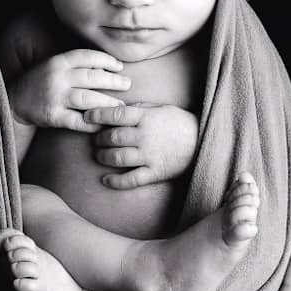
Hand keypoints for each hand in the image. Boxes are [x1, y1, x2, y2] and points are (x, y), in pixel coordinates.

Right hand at [10, 49, 130, 132]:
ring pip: (88, 99)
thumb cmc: (42, 82)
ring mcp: (55, 97)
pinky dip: (93, 123)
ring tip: (121, 106)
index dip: (107, 61)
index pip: (88, 57)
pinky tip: (103, 122)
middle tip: (128, 84)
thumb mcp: (55, 66)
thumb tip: (108, 65)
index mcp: (59, 62)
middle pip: (92, 77)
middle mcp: (57, 78)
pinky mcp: (53, 116)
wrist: (14, 101)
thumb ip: (77, 65)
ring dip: (108, 103)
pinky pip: (78, 121)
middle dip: (114, 81)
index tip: (120, 67)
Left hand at [84, 103, 198, 187]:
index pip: (115, 114)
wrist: (204, 142)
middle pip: (112, 137)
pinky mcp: (155, 172)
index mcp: (146, 118)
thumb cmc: (180, 123)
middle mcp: (145, 136)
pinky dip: (116, 181)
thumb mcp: (161, 108)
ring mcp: (150, 156)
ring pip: (117, 158)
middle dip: (99, 138)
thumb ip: (139, 109)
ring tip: (99, 155)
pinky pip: (131, 179)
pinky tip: (106, 180)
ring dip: (103, 157)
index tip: (86, 117)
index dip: (97, 115)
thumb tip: (116, 109)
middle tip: (96, 139)